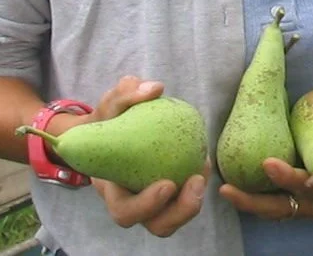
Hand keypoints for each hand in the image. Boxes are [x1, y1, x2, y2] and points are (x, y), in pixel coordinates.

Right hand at [68, 76, 208, 237]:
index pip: (124, 211)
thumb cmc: (107, 119)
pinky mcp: (171, 194)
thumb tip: (155, 88)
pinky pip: (185, 198)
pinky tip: (204, 160)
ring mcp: (153, 203)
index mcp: (113, 190)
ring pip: (174, 219)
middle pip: (156, 225)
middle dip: (179, 212)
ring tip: (203, 170)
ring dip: (193, 202)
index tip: (167, 184)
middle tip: (196, 182)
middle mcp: (134, 203)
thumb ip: (125, 94)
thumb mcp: (110, 104)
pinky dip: (197, 183)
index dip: (146, 206)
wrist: (110, 129)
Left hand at [218, 109, 312, 219]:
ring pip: (276, 211)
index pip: (304, 185)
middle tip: (224, 189)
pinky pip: (280, 207)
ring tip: (224, 189)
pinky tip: (244, 186)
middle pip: (279, 209)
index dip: (285, 176)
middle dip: (250, 202)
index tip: (266, 162)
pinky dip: (261, 201)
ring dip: (250, 204)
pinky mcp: (310, 205)